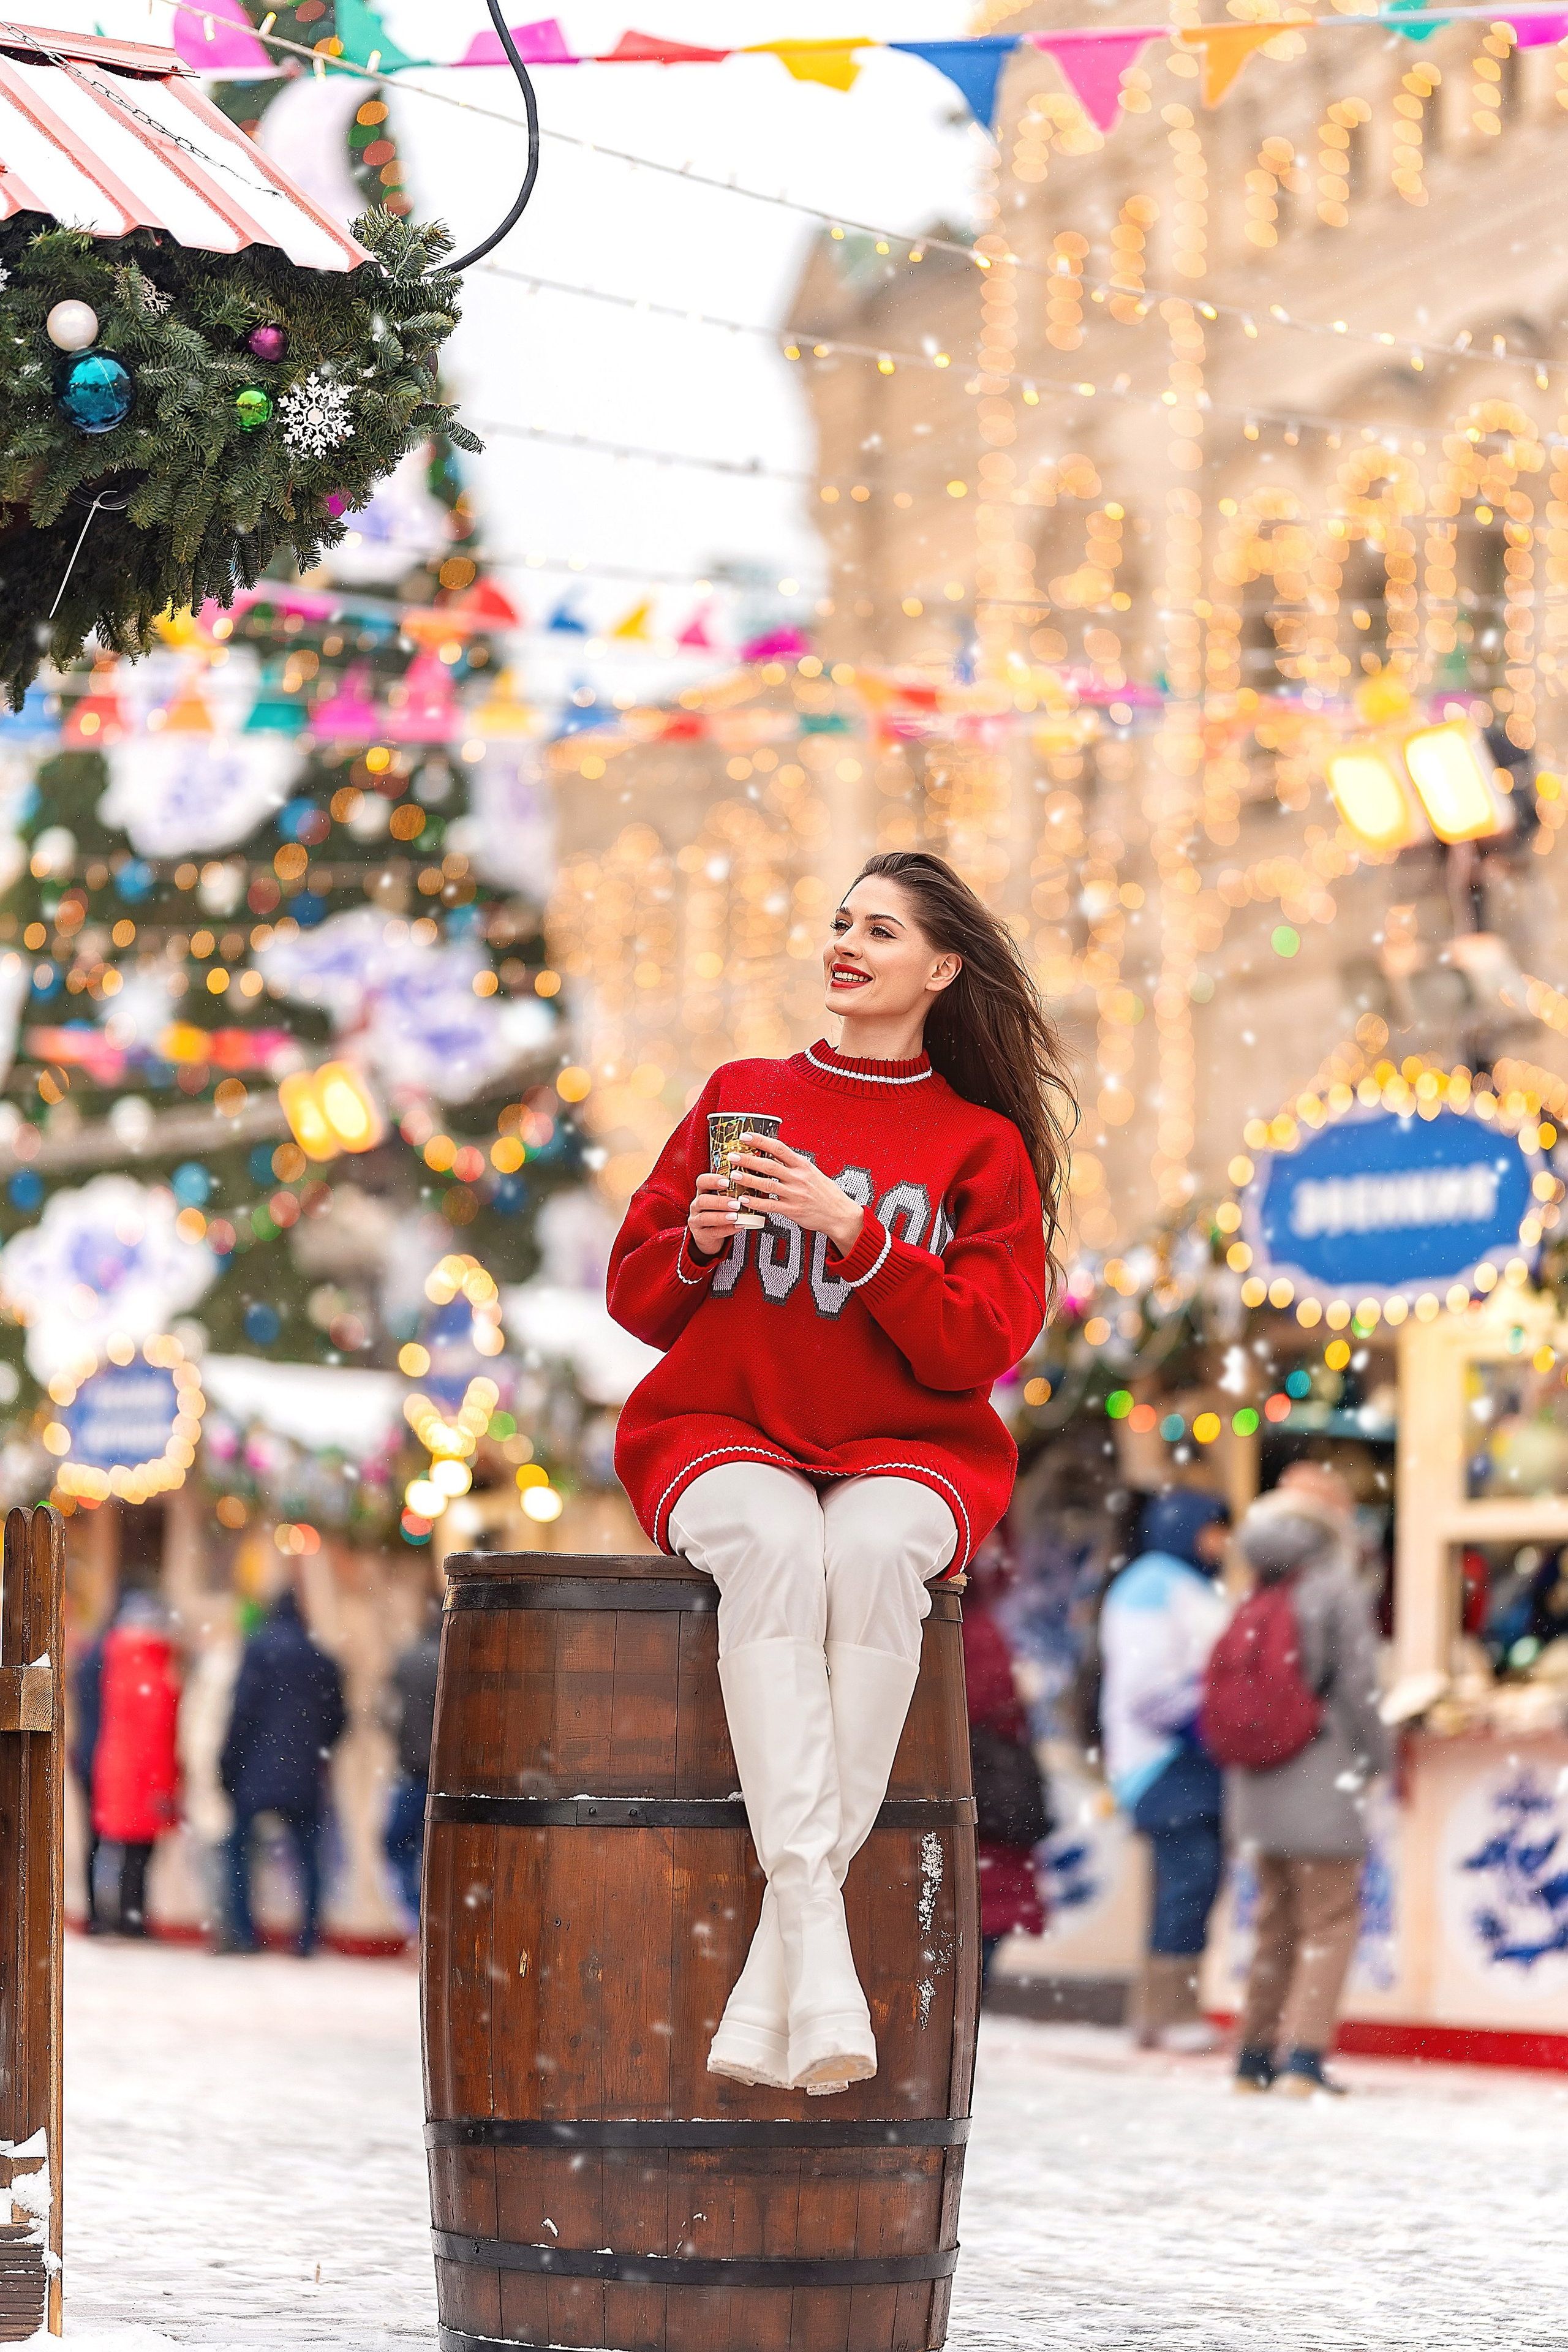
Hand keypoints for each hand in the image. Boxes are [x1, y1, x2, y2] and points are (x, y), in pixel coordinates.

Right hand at [687, 1170, 738, 1260]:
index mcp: (703, 1193)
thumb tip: (751, 1184)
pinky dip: (727, 1229)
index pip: (702, 1181)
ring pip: (705, 1217)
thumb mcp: (721, 1201)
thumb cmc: (718, 1214)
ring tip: (736, 1216)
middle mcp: (697, 1206)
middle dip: (720, 1201)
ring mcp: (697, 1221)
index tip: (727, 1182)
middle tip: (736, 1203)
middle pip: (703, 1200)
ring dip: (722, 1216)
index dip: (713, 1180)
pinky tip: (738, 1226)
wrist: (709, 1236)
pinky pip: (713, 1232)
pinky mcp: (701, 1235)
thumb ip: (732, 1193)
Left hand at [727, 1133, 864, 1255]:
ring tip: (734, 1176)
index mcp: (802, 1165)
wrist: (840, 1214)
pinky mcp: (793, 1210)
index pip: (779, 1148)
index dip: (761, 1141)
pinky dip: (756, 1202)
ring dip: (749, 1180)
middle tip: (733, 1156)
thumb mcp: (812, 1172)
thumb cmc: (826, 1193)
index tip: (746, 1136)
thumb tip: (774, 1154)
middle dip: (748, 1159)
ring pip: (767, 1185)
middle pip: (769, 1165)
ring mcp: (795, 1194)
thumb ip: (793, 1165)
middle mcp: (798, 1178)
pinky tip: (744, 1200)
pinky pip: (770, 1205)